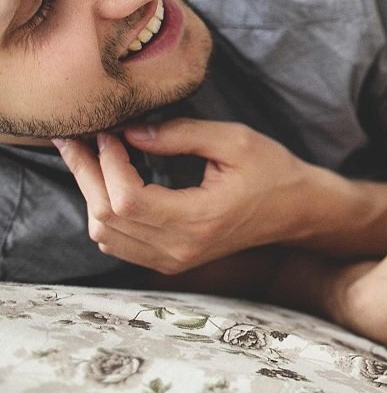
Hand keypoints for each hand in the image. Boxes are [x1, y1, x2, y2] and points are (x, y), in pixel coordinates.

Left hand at [54, 119, 316, 273]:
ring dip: (92, 193)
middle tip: (84, 138)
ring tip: (94, 156)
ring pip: (104, 234)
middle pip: (107, 218)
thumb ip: (181, 134)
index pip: (128, 199)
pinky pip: (117, 243)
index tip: (110, 132)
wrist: (296, 210)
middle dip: (88, 173)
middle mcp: (181, 248)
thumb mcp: (235, 140)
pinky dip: (104, 213)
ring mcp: (173, 260)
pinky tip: (110, 183)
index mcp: (200, 219)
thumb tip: (130, 132)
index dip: (107, 163)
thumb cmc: (273, 171)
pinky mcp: (170, 260)